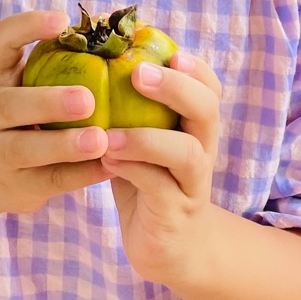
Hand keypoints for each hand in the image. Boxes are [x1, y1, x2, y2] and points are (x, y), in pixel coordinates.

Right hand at [0, 9, 110, 216]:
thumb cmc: (23, 114)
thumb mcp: (27, 83)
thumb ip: (60, 60)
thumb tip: (118, 24)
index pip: (1, 40)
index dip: (28, 26)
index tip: (62, 20)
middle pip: (8, 105)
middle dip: (47, 102)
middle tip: (87, 99)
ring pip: (24, 149)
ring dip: (64, 145)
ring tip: (100, 140)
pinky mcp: (18, 186)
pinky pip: (50, 181)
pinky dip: (81, 175)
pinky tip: (111, 166)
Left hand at [101, 51, 222, 285]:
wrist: (170, 249)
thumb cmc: (148, 183)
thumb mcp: (141, 143)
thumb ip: (129, 110)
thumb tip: (91, 60)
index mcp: (195, 128)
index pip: (209, 89)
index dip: (195, 68)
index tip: (169, 50)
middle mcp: (202, 151)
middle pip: (207, 111)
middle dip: (176, 88)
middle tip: (138, 73)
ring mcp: (192, 184)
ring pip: (186, 153)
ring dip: (146, 138)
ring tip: (109, 134)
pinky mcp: (175, 213)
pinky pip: (158, 187)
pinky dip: (132, 170)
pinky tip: (106, 161)